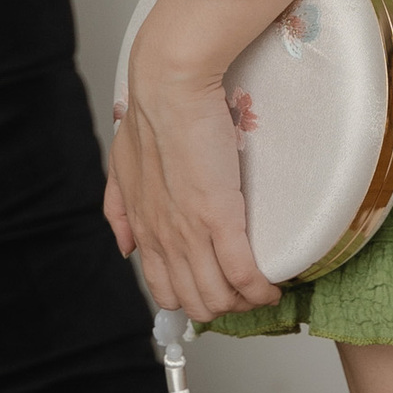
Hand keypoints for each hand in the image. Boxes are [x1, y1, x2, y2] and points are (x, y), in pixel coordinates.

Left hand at [104, 6, 282, 323]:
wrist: (169, 86)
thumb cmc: (152, 114)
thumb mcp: (121, 167)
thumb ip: (120, 209)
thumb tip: (126, 247)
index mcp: (145, 228)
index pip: (164, 289)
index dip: (191, 299)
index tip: (213, 291)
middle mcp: (165, 238)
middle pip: (195, 302)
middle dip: (222, 306)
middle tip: (244, 292)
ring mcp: (192, 232)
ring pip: (219, 296)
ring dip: (244, 301)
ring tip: (262, 290)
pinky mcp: (220, 218)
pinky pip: (243, 274)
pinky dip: (260, 289)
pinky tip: (272, 287)